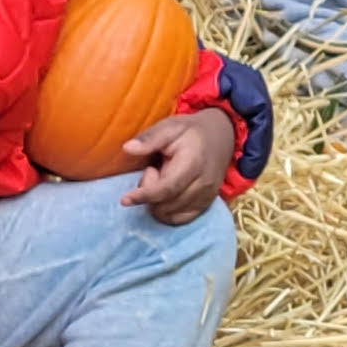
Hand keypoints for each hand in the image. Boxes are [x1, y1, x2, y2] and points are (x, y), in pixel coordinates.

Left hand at [121, 105, 236, 223]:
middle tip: (152, 172)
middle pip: (167, 205)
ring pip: (172, 215)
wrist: (221, 136)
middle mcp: (203, 183)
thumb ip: (149, 138)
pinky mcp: (207, 204)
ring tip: (161, 181)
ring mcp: (207, 195)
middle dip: (149, 195)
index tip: (125, 199)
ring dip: (157, 204)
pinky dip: (167, 213)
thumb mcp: (170, 126)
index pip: (167, 188)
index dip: (144, 196)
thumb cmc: (191, 132)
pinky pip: (181, 219)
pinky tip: (165, 197)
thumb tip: (127, 148)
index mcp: (193, 162)